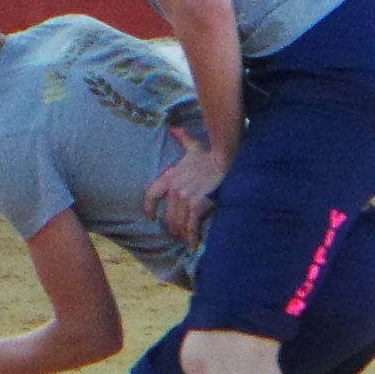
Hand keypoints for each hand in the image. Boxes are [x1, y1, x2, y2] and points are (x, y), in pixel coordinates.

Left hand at [142, 125, 227, 245]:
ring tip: (186, 240)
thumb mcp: (193, 146)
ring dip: (182, 234)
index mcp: (170, 176)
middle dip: (172, 228)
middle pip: (167, 217)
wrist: (225, 159)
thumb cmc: (210, 154)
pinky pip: (191, 226)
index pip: (151, 194)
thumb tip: (174, 128)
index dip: (149, 207)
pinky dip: (192, 238)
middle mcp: (175, 189)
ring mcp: (185, 198)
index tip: (151, 217)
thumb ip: (182, 138)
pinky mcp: (198, 205)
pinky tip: (193, 245)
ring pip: (178, 223)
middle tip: (178, 235)